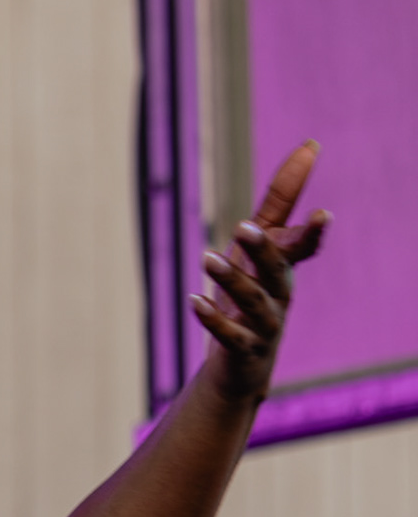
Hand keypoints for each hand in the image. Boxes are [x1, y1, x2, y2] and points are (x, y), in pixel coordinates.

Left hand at [190, 141, 330, 404]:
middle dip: (264, 250)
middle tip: (242, 227)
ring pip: (254, 302)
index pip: (302, 246)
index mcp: (284, 271)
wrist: (241, 366)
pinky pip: (230, 335)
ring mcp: (265, 326)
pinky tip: (193, 300)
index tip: (322, 214)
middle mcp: (281, 297)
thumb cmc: (249, 298)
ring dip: (231, 279)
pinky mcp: (243, 351)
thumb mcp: (259, 253)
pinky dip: (213, 319)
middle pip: (278, 271)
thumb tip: (308, 149)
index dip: (312, 231)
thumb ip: (277, 207)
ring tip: (207, 257)